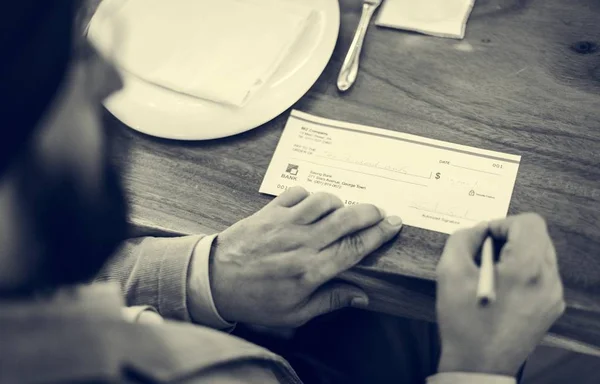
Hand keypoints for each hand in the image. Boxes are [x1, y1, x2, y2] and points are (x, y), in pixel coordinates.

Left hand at [202, 186, 402, 326]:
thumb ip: (330, 300)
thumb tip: (362, 296)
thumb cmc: (254, 300)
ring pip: (324, 200)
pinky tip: (311, 206)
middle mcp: (301, 242)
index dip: (379, 234)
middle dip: (370, 212)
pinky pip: (298, 192)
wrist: (213, 280)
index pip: (354, 247)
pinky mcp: (270, 210)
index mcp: (310, 270)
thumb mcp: (294, 313)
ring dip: (340, 203)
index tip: (394, 225)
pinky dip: (310, 195)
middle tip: (381, 212)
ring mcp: (284, 223)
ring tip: (342, 212)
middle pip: (346, 219)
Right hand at [436, 213, 564, 376]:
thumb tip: (476, 230)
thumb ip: (462, 239)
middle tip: (484, 254)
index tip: (483, 238)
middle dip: (509, 238)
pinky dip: (523, 272)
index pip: (528, 222)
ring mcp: (553, 296)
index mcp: (527, 267)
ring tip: (492, 272)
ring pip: (541, 256)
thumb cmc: (464, 321)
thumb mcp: (450, 272)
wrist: (479, 364)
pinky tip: (502, 288)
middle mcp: (548, 279)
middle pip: (537, 237)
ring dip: (517, 254)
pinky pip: (542, 276)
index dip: (502, 224)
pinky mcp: (551, 309)